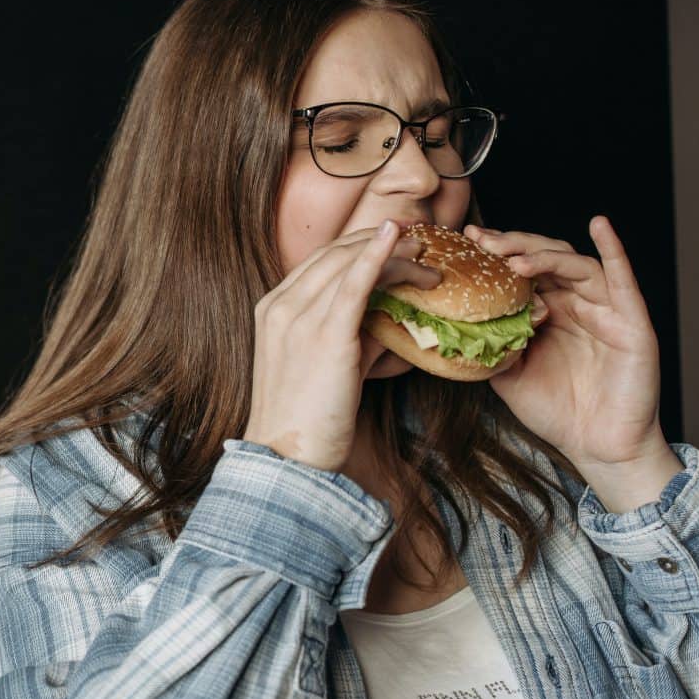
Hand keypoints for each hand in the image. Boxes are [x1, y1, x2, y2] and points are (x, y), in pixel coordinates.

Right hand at [242, 220, 441, 472]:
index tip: (394, 242)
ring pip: (348, 264)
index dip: (359, 245)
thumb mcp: (325, 368)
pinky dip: (376, 256)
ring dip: (393, 252)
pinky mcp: (324, 335)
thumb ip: (353, 339)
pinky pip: (353, 284)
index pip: (319, 262)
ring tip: (426, 256)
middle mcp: (280, 306)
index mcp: (272, 310)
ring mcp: (297, 318)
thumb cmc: (307, 422)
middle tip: (420, 241)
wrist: (286, 458)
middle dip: (380, 240)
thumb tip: (393, 325)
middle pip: (334, 255)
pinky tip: (396, 240)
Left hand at [466, 216, 672, 477]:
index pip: (523, 270)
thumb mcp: (508, 374)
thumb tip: (452, 323)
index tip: (466, 240)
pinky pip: (623, 280)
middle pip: (546, 258)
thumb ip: (490, 345)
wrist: (597, 448)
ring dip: (544, 255)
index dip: (497, 253)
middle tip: (484, 241)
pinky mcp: (632, 322)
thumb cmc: (558, 412)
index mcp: (549, 311)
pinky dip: (613, 249)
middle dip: (514, 246)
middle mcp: (577, 304)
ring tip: (514, 258)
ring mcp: (606, 310)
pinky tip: (600, 226)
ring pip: (576, 265)